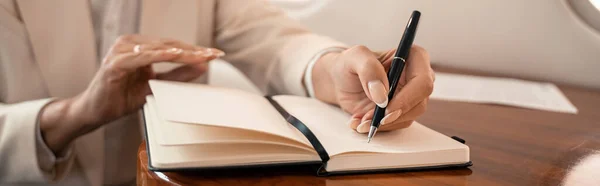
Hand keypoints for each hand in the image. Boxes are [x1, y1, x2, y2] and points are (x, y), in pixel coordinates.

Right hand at [39, 35, 224, 152]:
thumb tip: (202, 66)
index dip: (195, 50)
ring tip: (200, 55)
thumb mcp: (156, 86)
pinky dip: (157, 55)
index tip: (216, 54)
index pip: (173, 46)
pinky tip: (172, 55)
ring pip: (157, 49)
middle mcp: (130, 44)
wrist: (96, 111)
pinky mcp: (114, 63)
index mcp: (140, 46)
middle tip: (214, 54)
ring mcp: (121, 51)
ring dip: (181, 52)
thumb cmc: (122, 97)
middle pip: (168, 44)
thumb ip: (177, 75)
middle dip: (193, 50)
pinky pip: (140, 57)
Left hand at [312, 45, 433, 132]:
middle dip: (393, 115)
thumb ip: (369, 69)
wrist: (340, 80)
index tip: (385, 108)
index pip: (422, 82)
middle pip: (419, 103)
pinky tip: (360, 121)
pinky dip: (378, 127)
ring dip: (383, 123)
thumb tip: (382, 95)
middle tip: (369, 120)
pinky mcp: (401, 111)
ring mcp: (411, 96)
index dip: (407, 98)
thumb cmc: (349, 64)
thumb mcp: (354, 57)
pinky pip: (396, 124)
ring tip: (360, 119)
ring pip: (408, 117)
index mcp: (414, 57)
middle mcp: (417, 77)